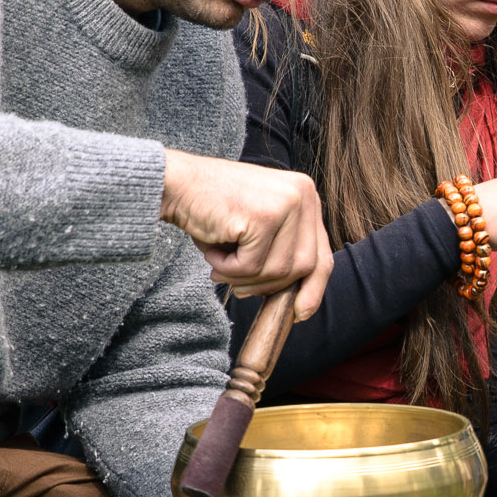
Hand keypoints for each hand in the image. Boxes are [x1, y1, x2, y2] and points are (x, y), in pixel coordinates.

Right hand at [160, 150, 333, 317]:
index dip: (313, 288)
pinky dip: (229, 268)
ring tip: (220, 262)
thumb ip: (282, 254)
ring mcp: (287, 203)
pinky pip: (253, 265)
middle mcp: (304, 195)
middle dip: (270, 285)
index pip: (322, 254)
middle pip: (305, 267)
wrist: (174, 183)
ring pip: (279, 270)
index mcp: (306, 196)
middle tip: (238, 285)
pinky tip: (213, 250)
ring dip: (244, 277)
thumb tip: (301, 303)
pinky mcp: (264, 215)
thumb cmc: (212, 211)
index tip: (300, 313)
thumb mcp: (259, 231)